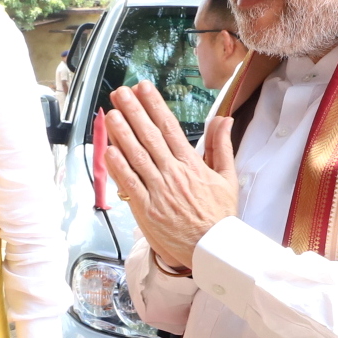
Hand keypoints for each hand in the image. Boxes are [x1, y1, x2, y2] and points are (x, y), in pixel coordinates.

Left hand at [102, 82, 238, 270]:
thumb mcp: (228, 177)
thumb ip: (222, 146)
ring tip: (110, 114)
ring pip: (137, 157)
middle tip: (120, 93)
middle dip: (134, 112)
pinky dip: (119, 167)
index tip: (143, 88)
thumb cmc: (220, 215)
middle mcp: (173, 174)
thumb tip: (223, 118)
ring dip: (122, 134)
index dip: (155, 106)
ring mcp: (159, 191)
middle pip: (150, 137)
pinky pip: (131, 184)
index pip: (170, 128)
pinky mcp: (147, 210)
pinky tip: (108, 150)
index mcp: (192, 164)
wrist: (214, 249)